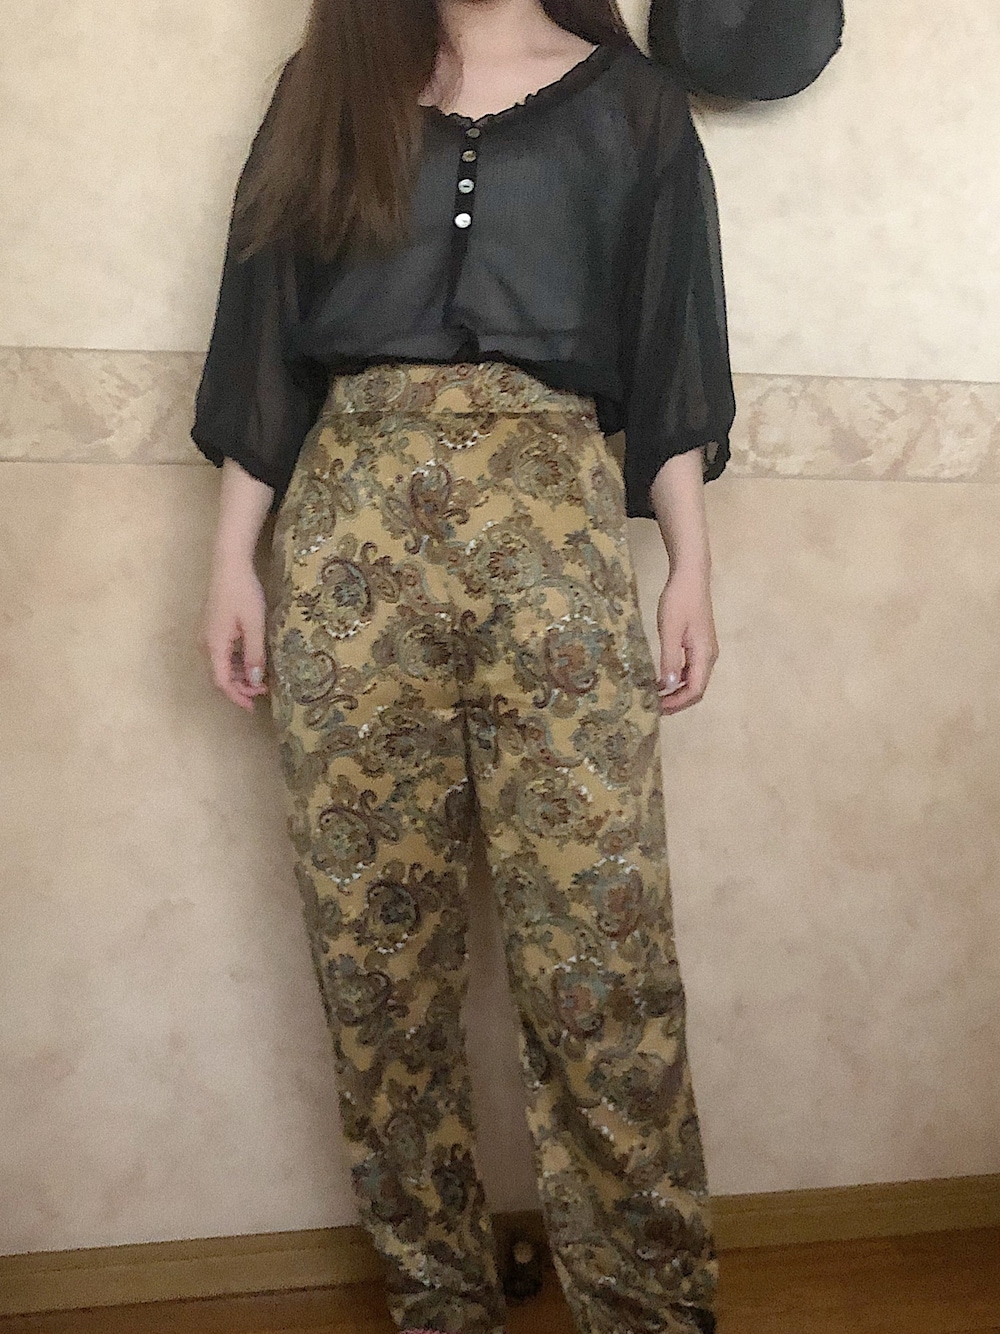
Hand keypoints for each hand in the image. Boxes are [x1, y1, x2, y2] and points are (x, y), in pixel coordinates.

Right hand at [198, 556, 269, 711]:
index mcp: (214, 645)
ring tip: (262, 678)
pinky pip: (223, 653)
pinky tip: (253, 660)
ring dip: (241, 675)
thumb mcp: (255, 625)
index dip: (237, 696)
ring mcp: (208, 635)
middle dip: (241, 687)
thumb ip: (255, 654)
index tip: (253, 706)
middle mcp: (206, 643)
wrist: (229, 564)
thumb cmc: (243, 592)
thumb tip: (256, 681)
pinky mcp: (213, 627)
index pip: (222, 681)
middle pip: (221, 675)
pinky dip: (237, 662)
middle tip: (265, 691)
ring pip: (222, 664)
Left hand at [654, 571, 718, 714]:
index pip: (695, 690)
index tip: (657, 708)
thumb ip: (670, 658)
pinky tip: (661, 679)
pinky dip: (677, 679)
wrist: (690, 577)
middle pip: (697, 689)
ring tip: (655, 697)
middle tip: (654, 707)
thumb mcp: (670, 630)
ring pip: (694, 680)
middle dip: (677, 701)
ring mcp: (705, 650)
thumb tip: (668, 686)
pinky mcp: (698, 644)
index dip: (677, 703)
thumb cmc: (679, 600)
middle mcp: (708, 656)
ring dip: (676, 692)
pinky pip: (690, 670)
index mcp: (704, 654)